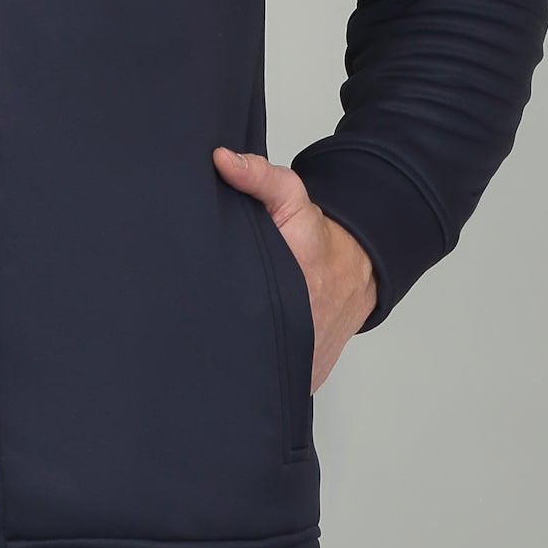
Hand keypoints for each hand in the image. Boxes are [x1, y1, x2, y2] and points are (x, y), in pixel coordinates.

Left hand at [211, 145, 377, 391]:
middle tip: (188, 319)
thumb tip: (221, 161)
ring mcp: (303, 362)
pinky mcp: (306, 380)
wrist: (359, 270)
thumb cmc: (317, 237)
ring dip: (234, 358)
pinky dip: (255, 375)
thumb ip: (258, 177)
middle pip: (239, 347)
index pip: (235, 311)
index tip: (189, 298)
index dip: (207, 307)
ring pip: (254, 372)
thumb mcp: (291, 196)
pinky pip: (271, 386)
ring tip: (211, 338)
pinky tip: (235, 357)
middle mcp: (300, 333)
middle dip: (213, 334)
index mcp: (292, 287)